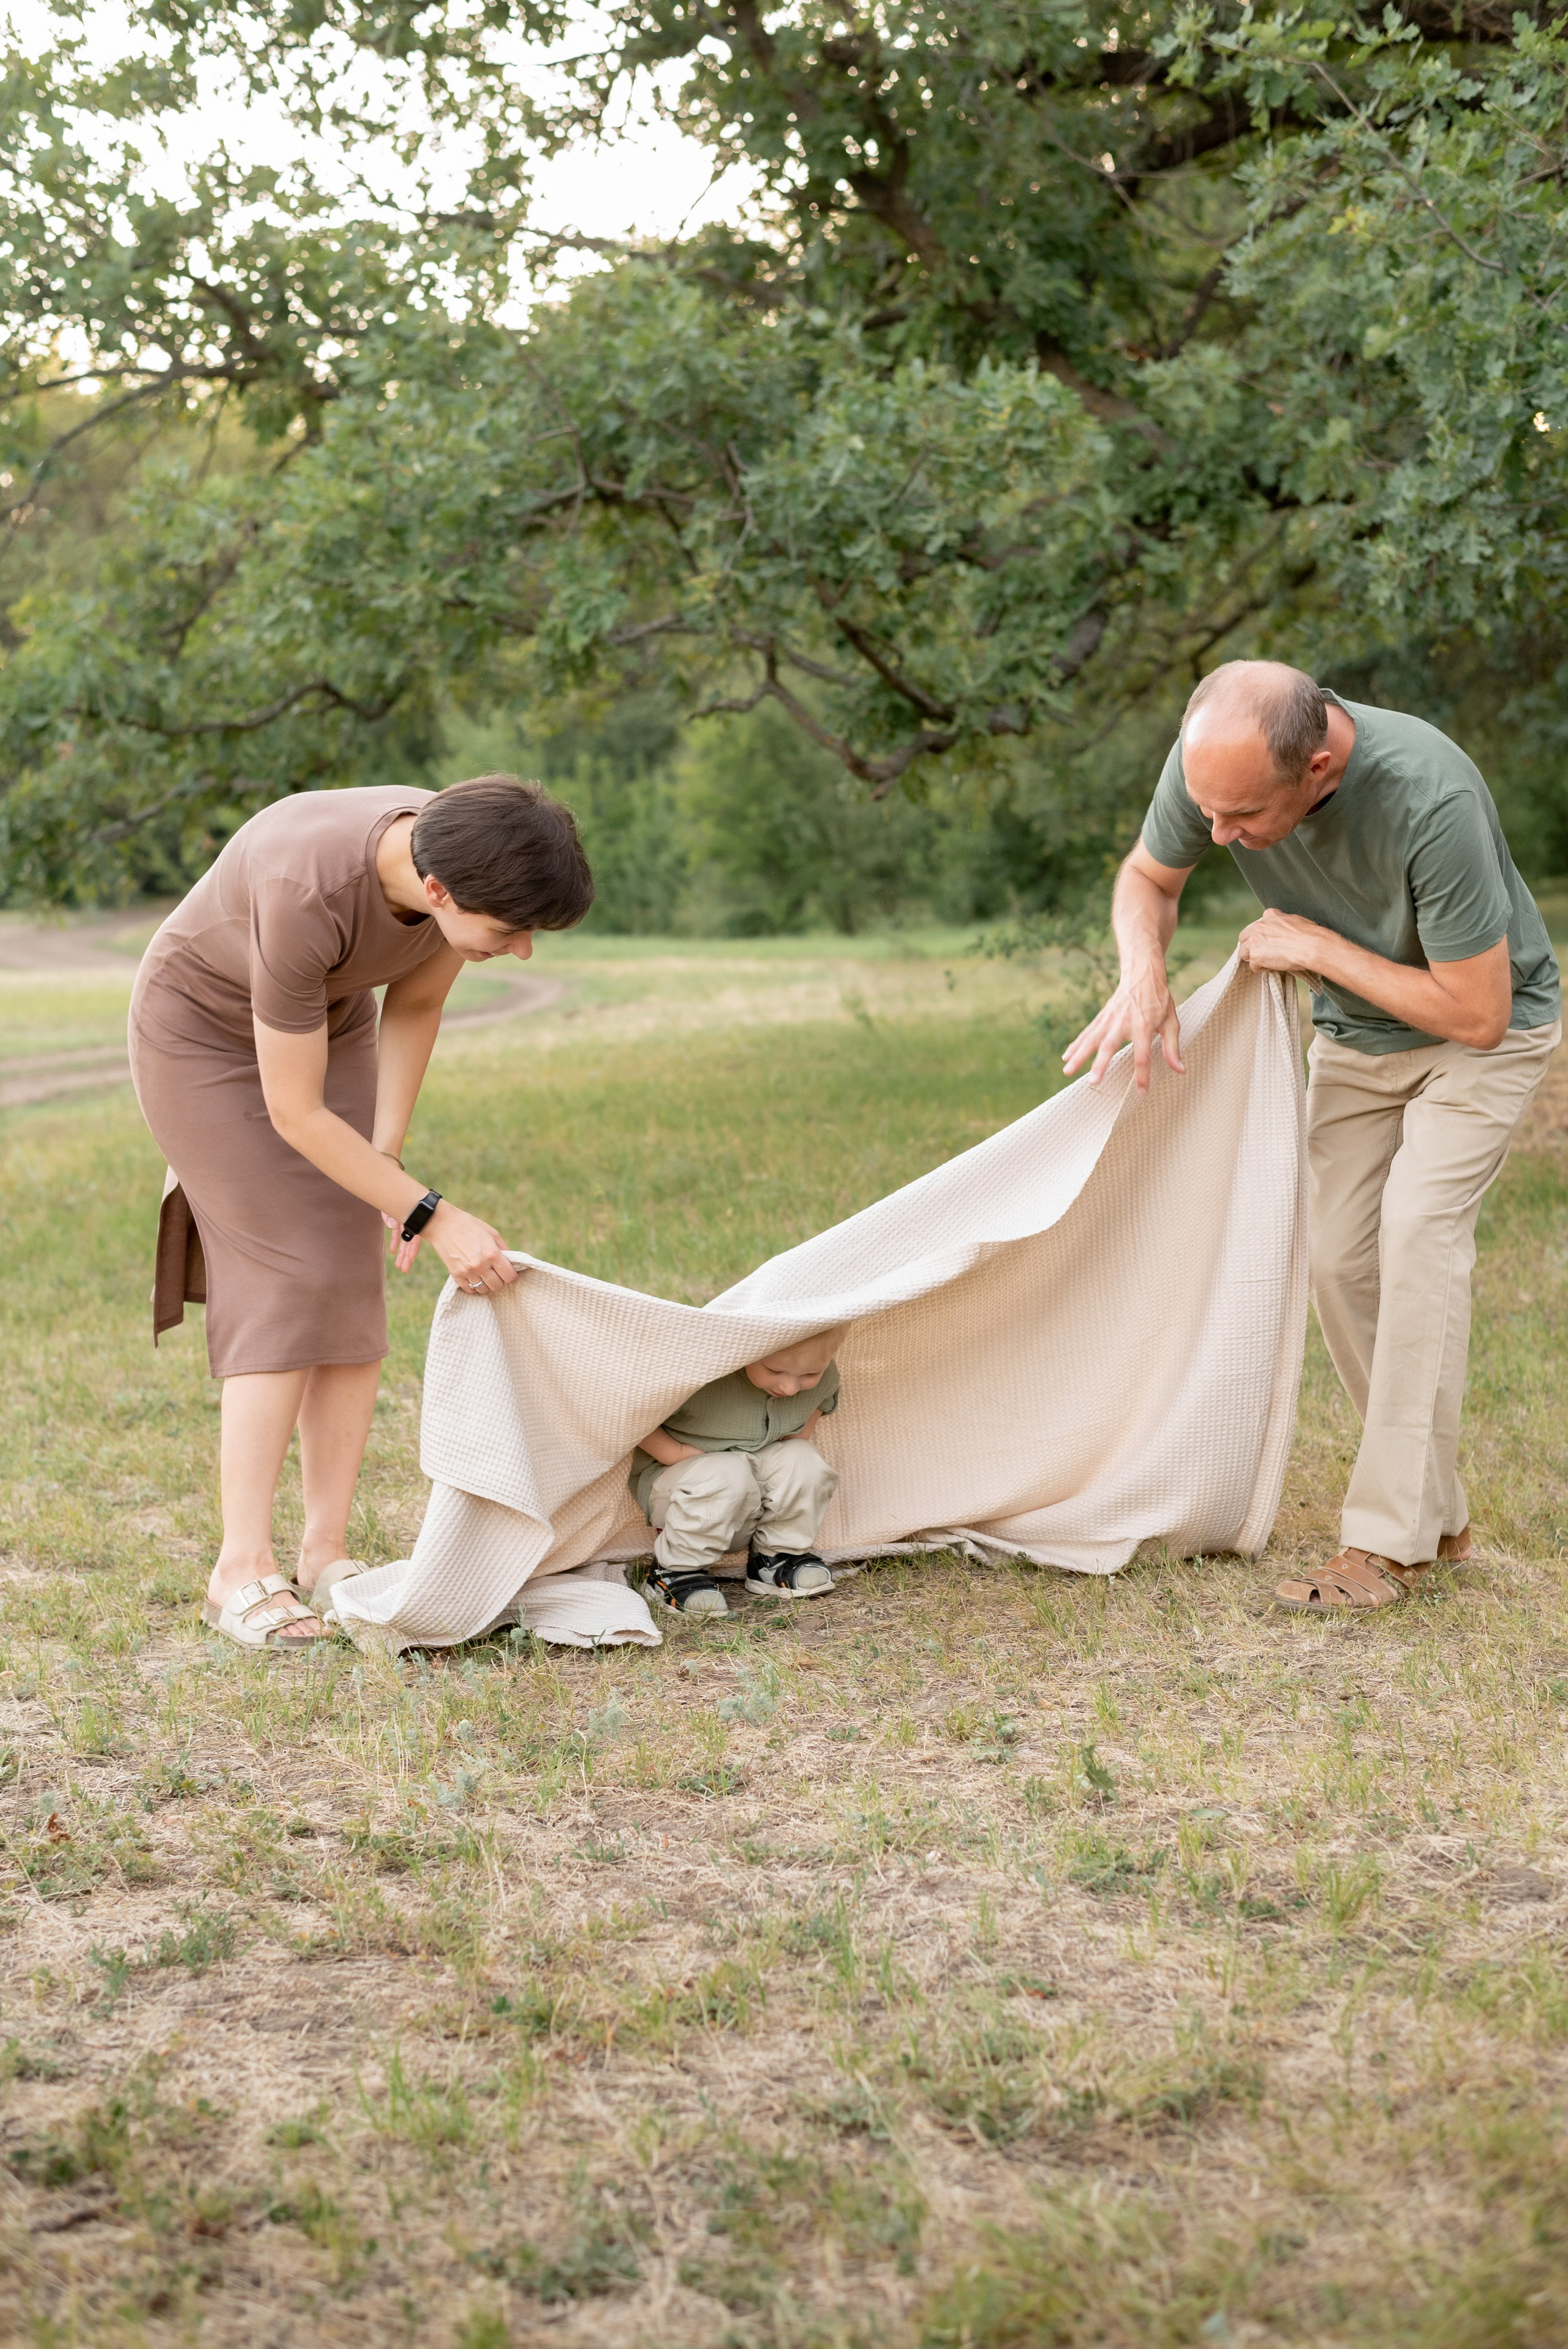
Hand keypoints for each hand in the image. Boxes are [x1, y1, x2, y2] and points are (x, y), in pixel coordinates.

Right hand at [389, 1199, 518, 1290]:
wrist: (443, 1224)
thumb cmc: (470, 1226)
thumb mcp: (492, 1233)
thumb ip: (504, 1249)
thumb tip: (512, 1263)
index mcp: (492, 1253)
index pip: (509, 1276)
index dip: (513, 1276)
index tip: (511, 1274)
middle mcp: (480, 1265)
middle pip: (497, 1286)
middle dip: (500, 1281)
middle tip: (497, 1273)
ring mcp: (467, 1272)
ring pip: (483, 1290)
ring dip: (486, 1284)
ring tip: (484, 1274)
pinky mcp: (455, 1275)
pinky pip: (469, 1290)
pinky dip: (473, 1285)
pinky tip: (473, 1276)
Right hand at [1062, 961, 1184, 1095]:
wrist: (1142, 973)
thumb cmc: (1159, 1000)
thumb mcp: (1171, 1022)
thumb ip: (1172, 1047)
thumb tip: (1179, 1070)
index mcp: (1143, 1026)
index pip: (1142, 1055)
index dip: (1142, 1075)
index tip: (1141, 1092)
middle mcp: (1123, 1023)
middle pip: (1109, 1046)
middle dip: (1100, 1064)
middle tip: (1092, 1082)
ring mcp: (1109, 1019)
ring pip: (1092, 1040)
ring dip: (1079, 1056)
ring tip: (1067, 1071)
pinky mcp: (1101, 1017)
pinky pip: (1087, 1033)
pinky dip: (1076, 1045)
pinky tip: (1066, 1058)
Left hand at [1236, 909, 1329, 981]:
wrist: (1311, 945)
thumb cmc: (1309, 934)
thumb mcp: (1293, 920)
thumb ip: (1280, 923)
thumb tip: (1281, 929)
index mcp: (1269, 915)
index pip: (1256, 926)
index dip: (1261, 936)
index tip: (1268, 942)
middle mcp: (1258, 925)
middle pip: (1244, 938)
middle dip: (1251, 946)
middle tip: (1263, 954)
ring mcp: (1255, 940)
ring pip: (1243, 952)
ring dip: (1253, 958)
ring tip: (1267, 962)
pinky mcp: (1255, 955)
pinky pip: (1252, 966)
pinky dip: (1261, 968)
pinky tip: (1273, 966)